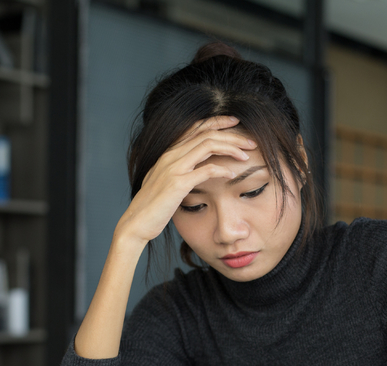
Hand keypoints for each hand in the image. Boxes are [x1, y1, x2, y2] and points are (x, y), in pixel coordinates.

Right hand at [114, 116, 256, 247]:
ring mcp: (173, 168)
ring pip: (208, 145)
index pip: (196, 128)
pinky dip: (222, 169)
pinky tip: (232, 175)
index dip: (217, 122)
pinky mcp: (178, 183)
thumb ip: (179, 172)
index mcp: (168, 153)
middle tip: (250, 142)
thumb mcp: (165, 183)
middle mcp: (171, 156)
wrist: (136, 223)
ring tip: (247, 155)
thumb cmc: (152, 207)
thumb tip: (196, 170)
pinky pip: (205, 170)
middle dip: (231, 135)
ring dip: (231, 148)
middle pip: (206, 133)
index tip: (235, 123)